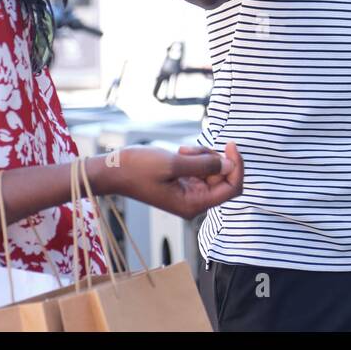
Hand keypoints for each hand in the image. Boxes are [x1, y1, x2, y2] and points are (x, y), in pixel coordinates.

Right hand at [99, 142, 243, 218]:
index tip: (231, 145)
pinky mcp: (183, 183)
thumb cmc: (139, 168)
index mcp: (193, 204)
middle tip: (189, 150)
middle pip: (224, 179)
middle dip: (213, 159)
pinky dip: (195, 157)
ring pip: (213, 170)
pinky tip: (179, 152)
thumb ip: (204, 165)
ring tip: (181, 151)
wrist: (113, 170)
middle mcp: (194, 202)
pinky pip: (201, 168)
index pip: (231, 189)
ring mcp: (189, 193)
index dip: (236, 167)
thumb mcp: (174, 163)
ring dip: (202, 156)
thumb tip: (230, 164)